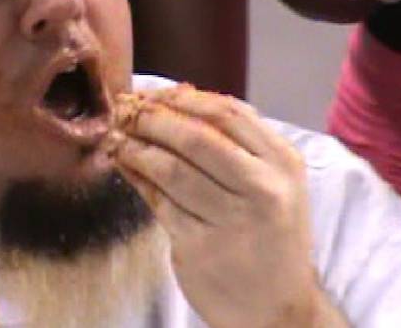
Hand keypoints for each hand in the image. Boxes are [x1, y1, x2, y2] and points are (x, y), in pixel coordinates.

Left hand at [113, 85, 327, 327]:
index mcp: (283, 164)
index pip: (228, 113)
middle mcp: (262, 189)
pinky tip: (123, 164)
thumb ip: (235, 143)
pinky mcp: (198, 246)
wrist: (279, 309)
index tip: (153, 94)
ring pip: (170, 169)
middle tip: (125, 110)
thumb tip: (176, 99)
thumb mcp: (272, 184)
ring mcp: (230, 220)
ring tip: (117, 135)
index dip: (182, 98)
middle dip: (152, 118)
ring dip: (136, 147)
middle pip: (195, 137)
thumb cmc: (270, 236)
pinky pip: (157, 201)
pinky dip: (135, 177)